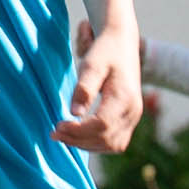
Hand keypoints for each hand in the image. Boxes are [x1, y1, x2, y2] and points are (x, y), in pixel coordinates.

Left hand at [56, 23, 143, 153]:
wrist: (122, 43)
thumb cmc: (105, 51)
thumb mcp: (91, 64)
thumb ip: (84, 89)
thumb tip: (75, 113)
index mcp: (124, 97)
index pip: (101, 125)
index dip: (78, 131)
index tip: (57, 126)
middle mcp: (133, 110)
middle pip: (105, 138)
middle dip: (78, 140)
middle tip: (55, 133)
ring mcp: (133, 117)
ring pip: (111, 145)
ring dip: (86, 144)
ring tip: (64, 135)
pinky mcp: (130, 119)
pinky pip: (115, 142)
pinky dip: (96, 143)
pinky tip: (79, 135)